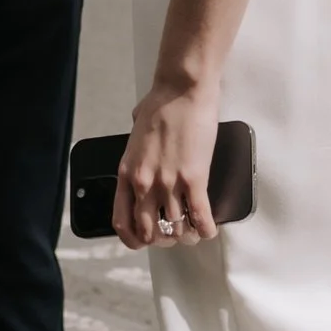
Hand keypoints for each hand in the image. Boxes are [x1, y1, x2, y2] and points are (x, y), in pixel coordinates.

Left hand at [114, 79, 222, 248]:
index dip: (134, 239)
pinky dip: (205, 229)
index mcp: (127, 173)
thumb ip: (136, 148)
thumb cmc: (161, 102)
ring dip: (186, 234)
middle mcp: (145, 184)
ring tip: (194, 231)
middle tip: (173, 235)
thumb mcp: (135, 130)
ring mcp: (169, 184)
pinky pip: (200, 218)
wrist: (182, 90)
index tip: (145, 240)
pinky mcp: (194, 179)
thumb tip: (141, 146)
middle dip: (163, 240)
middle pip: (150, 233)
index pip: (122, 222)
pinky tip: (209, 229)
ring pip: (177, 229)